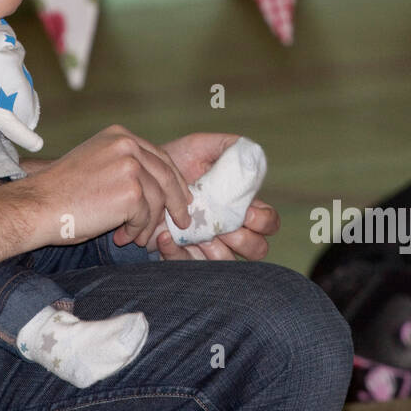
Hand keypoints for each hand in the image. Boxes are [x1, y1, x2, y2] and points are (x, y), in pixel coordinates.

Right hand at [30, 125, 193, 248]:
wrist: (38, 205)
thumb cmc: (60, 191)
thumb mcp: (94, 163)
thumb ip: (122, 165)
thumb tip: (153, 186)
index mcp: (118, 135)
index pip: (158, 156)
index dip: (173, 179)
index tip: (180, 197)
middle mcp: (127, 145)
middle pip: (166, 175)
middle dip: (176, 201)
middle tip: (181, 220)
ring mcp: (131, 167)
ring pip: (158, 200)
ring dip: (148, 224)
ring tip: (136, 238)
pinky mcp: (132, 192)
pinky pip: (146, 217)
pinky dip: (137, 231)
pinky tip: (122, 237)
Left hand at [151, 132, 279, 261]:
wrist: (142, 176)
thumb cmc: (176, 162)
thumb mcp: (201, 148)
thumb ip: (228, 147)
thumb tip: (250, 154)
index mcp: (239, 205)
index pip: (268, 222)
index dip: (264, 220)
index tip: (247, 211)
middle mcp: (228, 229)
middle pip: (257, 249)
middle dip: (246, 241)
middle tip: (225, 227)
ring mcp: (206, 245)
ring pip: (226, 262)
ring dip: (216, 250)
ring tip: (196, 232)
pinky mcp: (180, 254)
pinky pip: (186, 264)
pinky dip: (177, 252)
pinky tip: (165, 236)